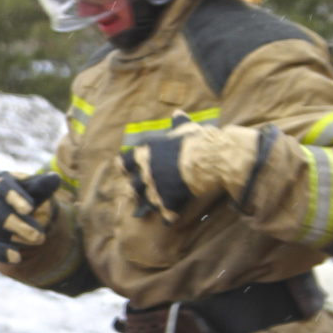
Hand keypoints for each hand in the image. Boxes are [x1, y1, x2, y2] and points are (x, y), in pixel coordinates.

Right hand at [0, 171, 61, 263]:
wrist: (10, 209)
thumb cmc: (24, 194)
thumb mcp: (33, 187)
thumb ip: (42, 185)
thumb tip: (55, 178)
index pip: (4, 189)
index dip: (16, 199)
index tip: (29, 208)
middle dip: (20, 225)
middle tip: (40, 236)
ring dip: (17, 237)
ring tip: (39, 241)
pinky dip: (3, 253)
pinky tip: (17, 258)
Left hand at [120, 112, 256, 224]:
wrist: (209, 158)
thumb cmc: (196, 140)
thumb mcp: (185, 128)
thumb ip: (178, 123)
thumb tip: (178, 113)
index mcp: (145, 153)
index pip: (124, 163)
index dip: (125, 168)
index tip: (127, 170)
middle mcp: (145, 171)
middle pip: (133, 185)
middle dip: (137, 188)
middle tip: (142, 190)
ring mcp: (155, 188)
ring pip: (146, 201)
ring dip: (151, 203)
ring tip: (156, 204)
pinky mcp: (168, 202)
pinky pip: (164, 215)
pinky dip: (167, 217)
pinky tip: (170, 219)